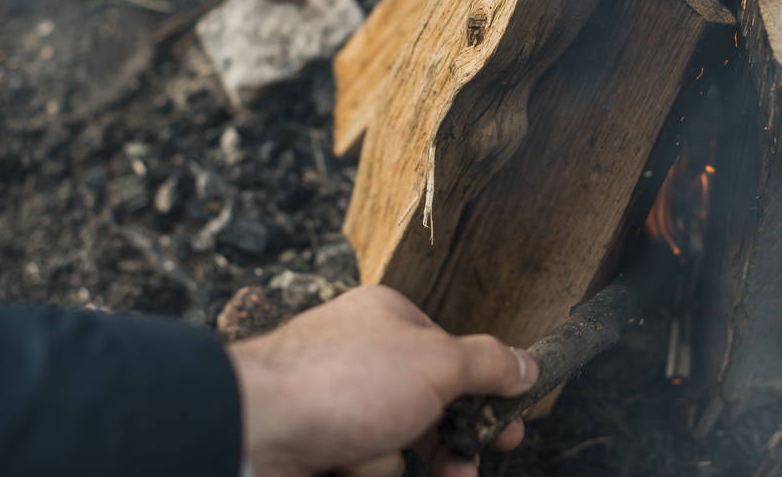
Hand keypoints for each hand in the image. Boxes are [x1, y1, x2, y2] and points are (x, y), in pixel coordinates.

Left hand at [227, 284, 537, 476]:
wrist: (253, 430)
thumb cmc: (339, 382)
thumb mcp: (436, 364)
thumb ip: (488, 364)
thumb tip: (527, 364)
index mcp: (390, 320)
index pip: (454, 355)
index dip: (485, 393)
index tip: (509, 426)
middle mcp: (363, 356)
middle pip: (428, 406)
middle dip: (446, 443)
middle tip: (466, 467)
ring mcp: (338, 403)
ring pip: (394, 443)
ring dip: (390, 460)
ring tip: (369, 459)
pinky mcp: (319, 443)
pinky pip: (362, 463)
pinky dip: (361, 471)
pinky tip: (345, 465)